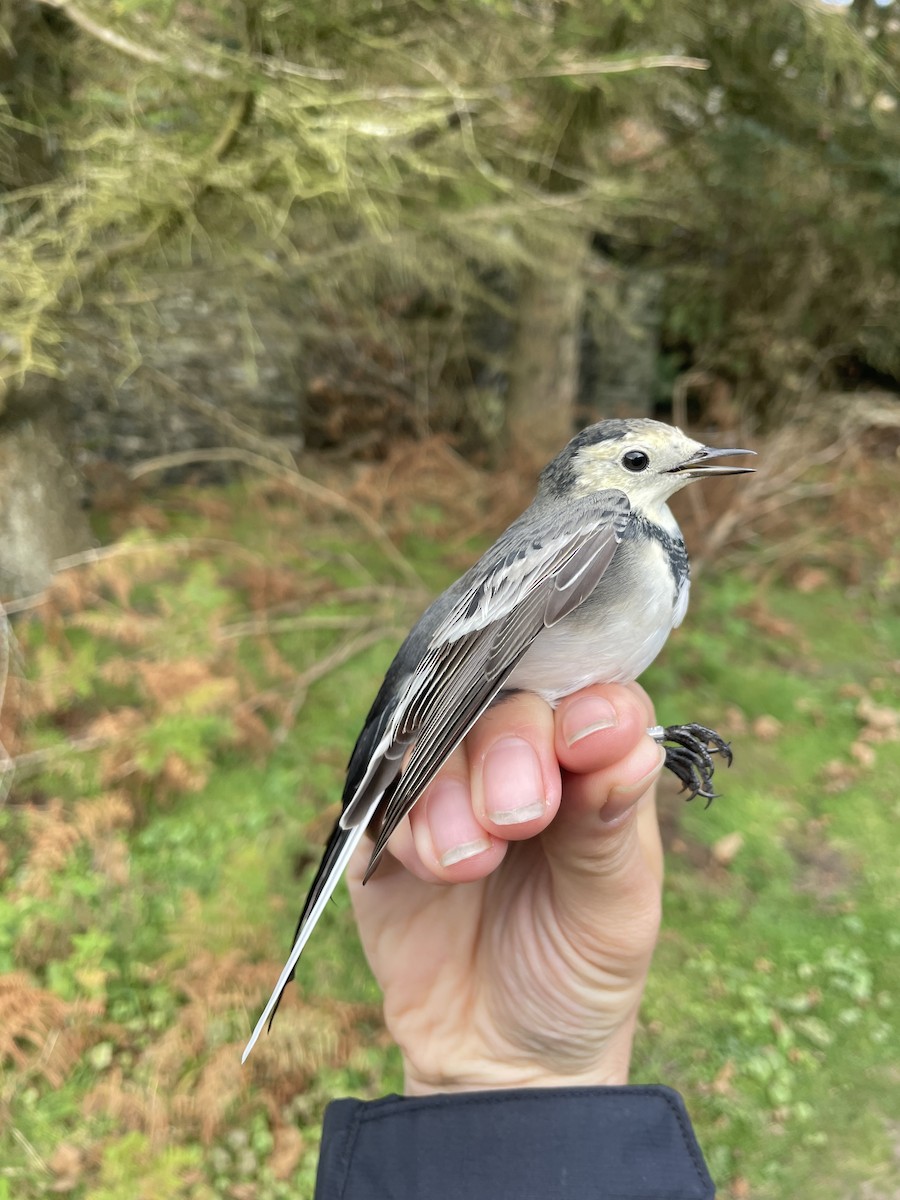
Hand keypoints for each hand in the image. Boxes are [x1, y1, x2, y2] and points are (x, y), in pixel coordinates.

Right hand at [347, 682, 664, 1094]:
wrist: (496, 1061)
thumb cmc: (577, 975)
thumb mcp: (614, 910)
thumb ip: (611, 824)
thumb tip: (628, 745)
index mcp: (590, 769)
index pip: (593, 696)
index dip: (589, 705)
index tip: (586, 742)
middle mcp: (521, 762)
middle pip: (506, 701)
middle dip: (510, 752)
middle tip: (519, 820)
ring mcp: (450, 788)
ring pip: (435, 733)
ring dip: (449, 791)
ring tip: (468, 864)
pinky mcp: (389, 825)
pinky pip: (380, 788)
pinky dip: (402, 820)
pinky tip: (429, 869)